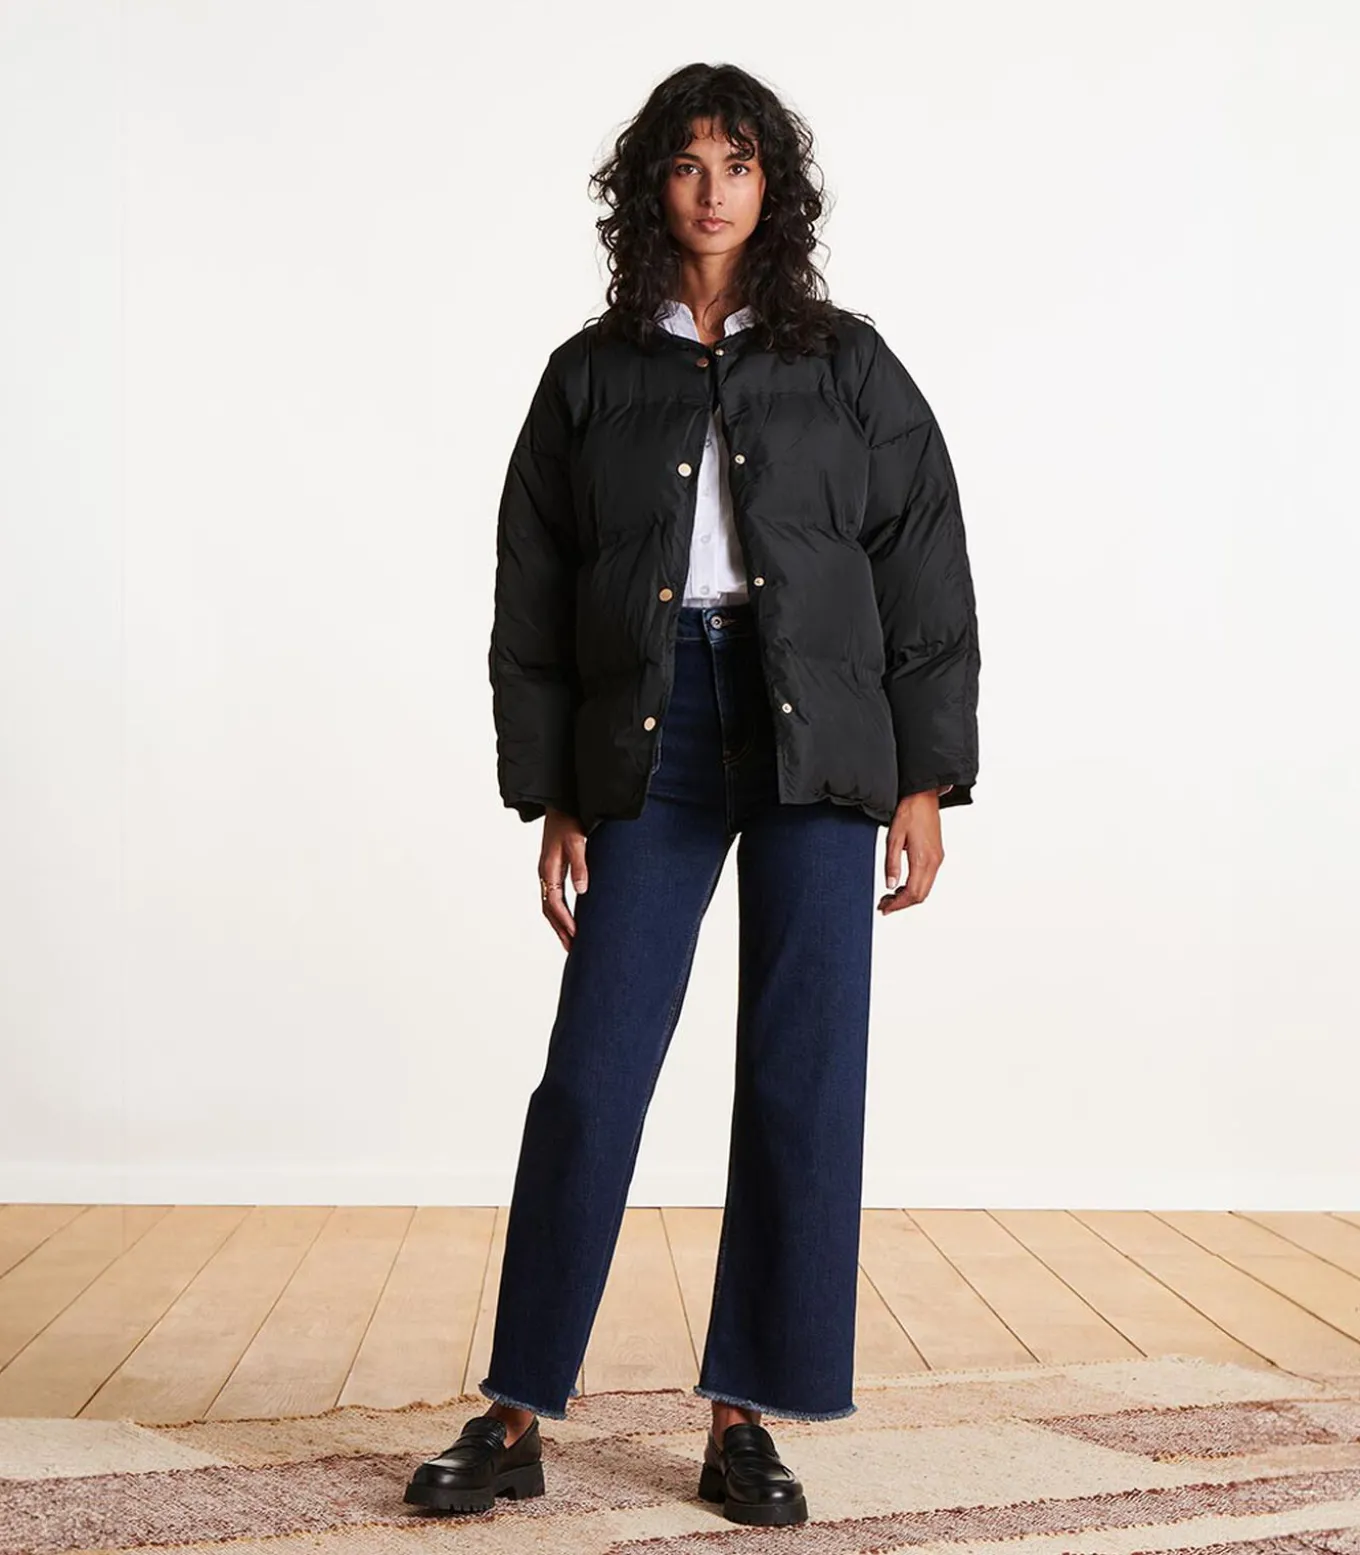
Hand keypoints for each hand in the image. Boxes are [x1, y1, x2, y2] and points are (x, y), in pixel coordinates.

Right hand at [539, 806, 588, 950]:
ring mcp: (548, 872)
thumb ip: (580, 865)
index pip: (555, 903)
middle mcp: (545, 874)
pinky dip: (560, 911)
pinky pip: (554, 896)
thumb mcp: (577, 842)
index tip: (576, 936)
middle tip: (572, 949)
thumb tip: (582, 890)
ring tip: (570, 940)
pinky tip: (570, 917)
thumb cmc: (568, 821)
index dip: (565, 922)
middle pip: (549, 909)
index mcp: (549, 870)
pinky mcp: (554, 869)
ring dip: (559, 923)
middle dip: (560, 930)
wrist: (560, 804)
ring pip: (550, 904)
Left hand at [877, 789, 944, 914]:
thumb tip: (890, 885)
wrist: (924, 796)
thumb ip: (891, 863)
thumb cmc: (909, 812)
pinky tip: (901, 884)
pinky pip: (928, 879)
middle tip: (884, 905)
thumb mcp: (893, 837)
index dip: (898, 904)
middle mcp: (934, 862)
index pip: (912, 893)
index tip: (884, 908)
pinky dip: (915, 887)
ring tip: (889, 896)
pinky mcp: (937, 855)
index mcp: (923, 859)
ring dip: (908, 896)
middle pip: (921, 895)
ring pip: (925, 889)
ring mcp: (938, 859)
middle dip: (902, 904)